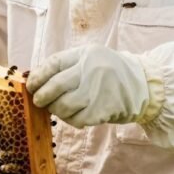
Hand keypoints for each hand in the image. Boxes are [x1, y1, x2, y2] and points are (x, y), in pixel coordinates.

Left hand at [26, 44, 151, 127]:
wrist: (144, 86)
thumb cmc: (111, 72)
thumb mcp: (91, 58)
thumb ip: (68, 66)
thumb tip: (37, 80)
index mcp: (86, 54)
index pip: (54, 63)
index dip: (38, 76)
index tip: (30, 85)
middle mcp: (91, 70)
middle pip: (56, 85)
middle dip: (42, 96)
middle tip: (38, 101)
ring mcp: (97, 91)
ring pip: (64, 105)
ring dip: (55, 109)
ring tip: (56, 108)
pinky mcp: (102, 110)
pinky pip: (76, 119)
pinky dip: (70, 120)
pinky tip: (73, 116)